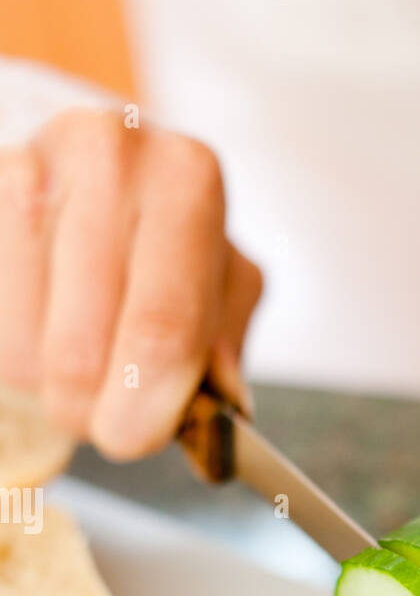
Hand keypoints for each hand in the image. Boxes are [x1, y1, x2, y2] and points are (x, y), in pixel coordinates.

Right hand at [0, 108, 261, 459]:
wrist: (91, 173)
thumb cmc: (163, 242)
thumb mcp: (218, 285)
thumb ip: (223, 346)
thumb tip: (220, 406)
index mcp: (187, 180)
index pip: (162, 329)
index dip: (144, 406)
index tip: (131, 438)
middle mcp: (109, 156)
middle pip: (81, 351)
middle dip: (89, 409)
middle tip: (100, 418)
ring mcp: (29, 163)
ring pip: (23, 348)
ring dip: (46, 381)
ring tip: (73, 354)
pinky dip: (15, 348)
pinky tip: (40, 324)